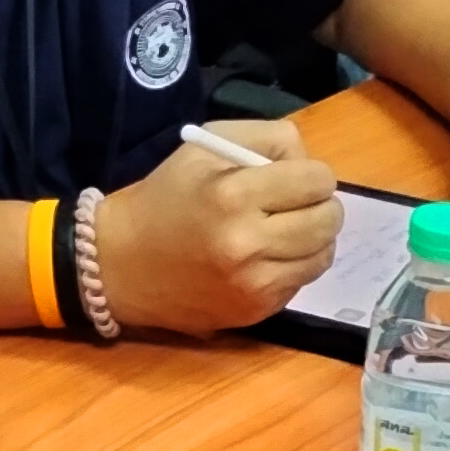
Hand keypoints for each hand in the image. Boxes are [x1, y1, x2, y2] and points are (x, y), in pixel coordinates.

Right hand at [94, 117, 342, 334]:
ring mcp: (253, 284)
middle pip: (329, 219)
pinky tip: (264, 257)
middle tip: (295, 204)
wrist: (120, 264)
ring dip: (312, 239)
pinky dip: (293, 266)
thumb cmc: (164, 197)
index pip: (317, 181)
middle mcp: (247, 243)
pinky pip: (301, 282)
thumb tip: (307, 161)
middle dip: (320, 205)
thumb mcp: (204, 147)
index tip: (295, 178)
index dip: (312, 175)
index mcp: (233, 195)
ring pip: (323, 255)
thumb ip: (265, 139)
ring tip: (283, 230)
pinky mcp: (254, 311)